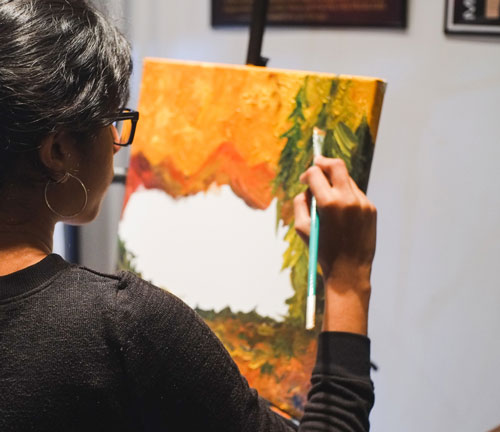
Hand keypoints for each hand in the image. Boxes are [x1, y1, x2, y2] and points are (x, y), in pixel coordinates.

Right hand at [293, 156, 376, 333]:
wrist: (349, 271)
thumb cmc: (322, 250)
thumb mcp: (302, 227)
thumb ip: (300, 202)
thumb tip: (307, 187)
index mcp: (328, 203)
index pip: (316, 173)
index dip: (307, 173)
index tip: (304, 179)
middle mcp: (348, 199)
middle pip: (336, 165)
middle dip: (324, 162)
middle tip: (317, 163)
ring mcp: (362, 203)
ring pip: (347, 179)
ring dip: (335, 181)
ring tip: (327, 197)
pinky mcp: (371, 209)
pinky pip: (356, 194)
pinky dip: (346, 195)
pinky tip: (340, 211)